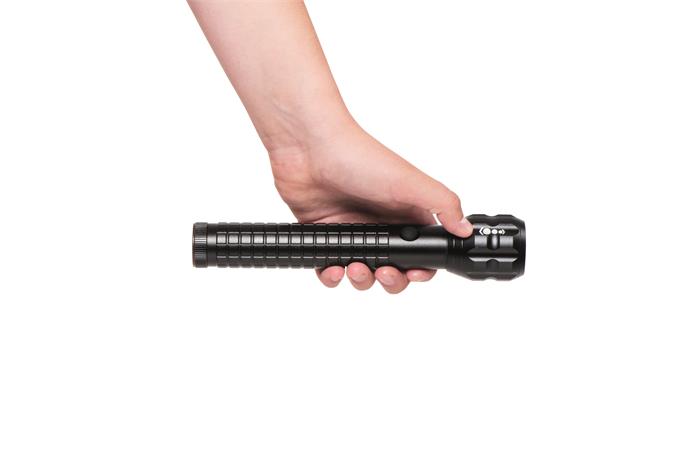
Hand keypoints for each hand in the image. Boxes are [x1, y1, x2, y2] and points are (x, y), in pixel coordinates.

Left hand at [267, 121, 472, 293]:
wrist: (309, 148)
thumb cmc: (359, 157)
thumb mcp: (409, 181)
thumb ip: (442, 204)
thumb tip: (466, 229)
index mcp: (405, 213)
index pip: (421, 252)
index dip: (420, 268)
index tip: (414, 273)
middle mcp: (381, 225)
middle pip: (394, 269)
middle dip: (391, 279)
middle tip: (384, 272)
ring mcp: (353, 231)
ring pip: (363, 273)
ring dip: (362, 279)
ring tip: (355, 267)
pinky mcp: (326, 236)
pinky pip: (330, 268)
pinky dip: (332, 276)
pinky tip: (333, 269)